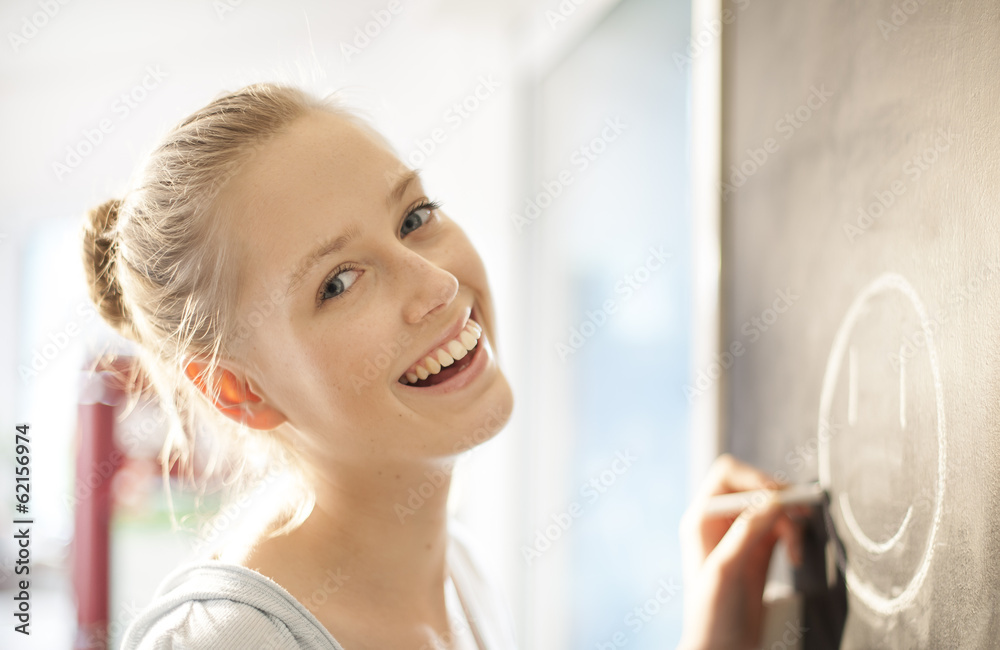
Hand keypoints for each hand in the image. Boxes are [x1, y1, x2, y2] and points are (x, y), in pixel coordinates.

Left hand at [677, 454, 804, 649]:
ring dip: (790, 521)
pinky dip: (793, 535)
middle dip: (780, 500)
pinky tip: (795, 555)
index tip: (780, 496)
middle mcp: (719, 523)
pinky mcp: (759, 553)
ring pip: (772, 508)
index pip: (728, 475)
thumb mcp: (726, 570)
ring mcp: (741, 537)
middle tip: (801, 515)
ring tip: (795, 549)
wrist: (722, 649)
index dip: (755, 478)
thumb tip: (772, 501)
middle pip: (754, 488)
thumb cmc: (712, 616)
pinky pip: (781, 528)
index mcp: (701, 520)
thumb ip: (746, 532)